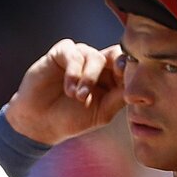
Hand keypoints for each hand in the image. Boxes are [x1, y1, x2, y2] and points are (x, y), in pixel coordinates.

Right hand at [4, 39, 124, 145]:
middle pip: (114, 54)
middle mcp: (95, 64)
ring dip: (89, 78)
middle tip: (117, 75)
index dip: (130, 69)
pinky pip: (73, 54)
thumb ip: (119, 98)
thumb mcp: (102, 113)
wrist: (39, 123)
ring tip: (79, 97)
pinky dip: (73, 72)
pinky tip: (69, 90)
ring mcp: (78, 57)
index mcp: (109, 78)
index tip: (128, 81)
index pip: (126, 65)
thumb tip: (137, 86)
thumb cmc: (71, 119)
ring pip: (94, 56)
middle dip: (117, 65)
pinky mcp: (61, 53)